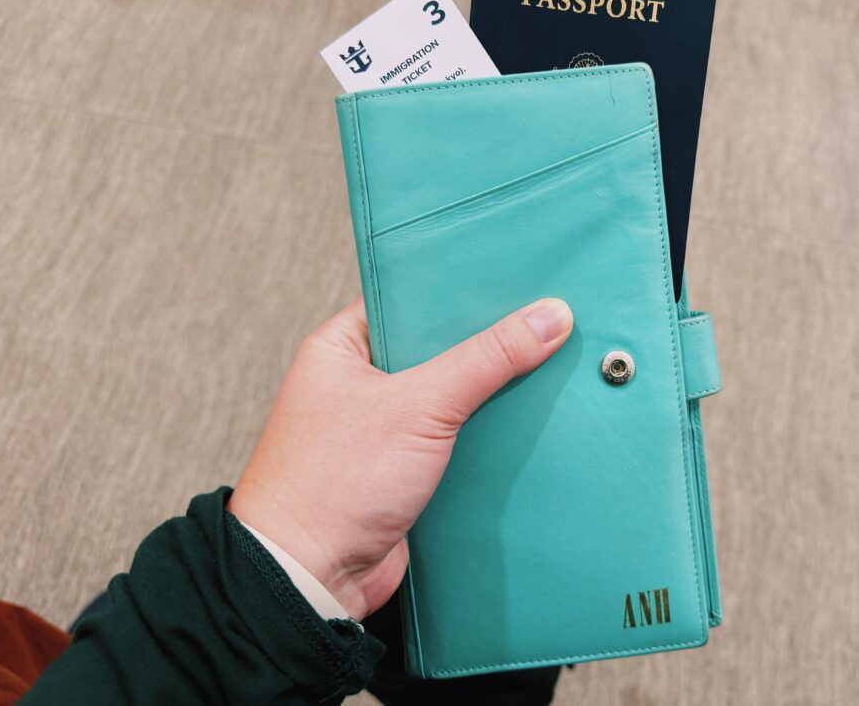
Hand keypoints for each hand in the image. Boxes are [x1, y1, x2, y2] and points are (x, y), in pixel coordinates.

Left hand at [227, 295, 573, 619]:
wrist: (311, 580)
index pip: (410, 298)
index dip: (461, 289)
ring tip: (547, 365)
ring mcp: (382, 430)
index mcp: (341, 348)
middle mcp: (359, 384)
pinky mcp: (405, 472)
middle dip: (486, 345)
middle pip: (438, 349)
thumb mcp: (419, 405)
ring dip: (490, 395)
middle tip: (543, 320)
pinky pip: (457, 442)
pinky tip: (528, 424)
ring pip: (452, 398)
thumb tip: (548, 317)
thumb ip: (487, 359)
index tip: (516, 278)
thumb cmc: (333, 482)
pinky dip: (487, 438)